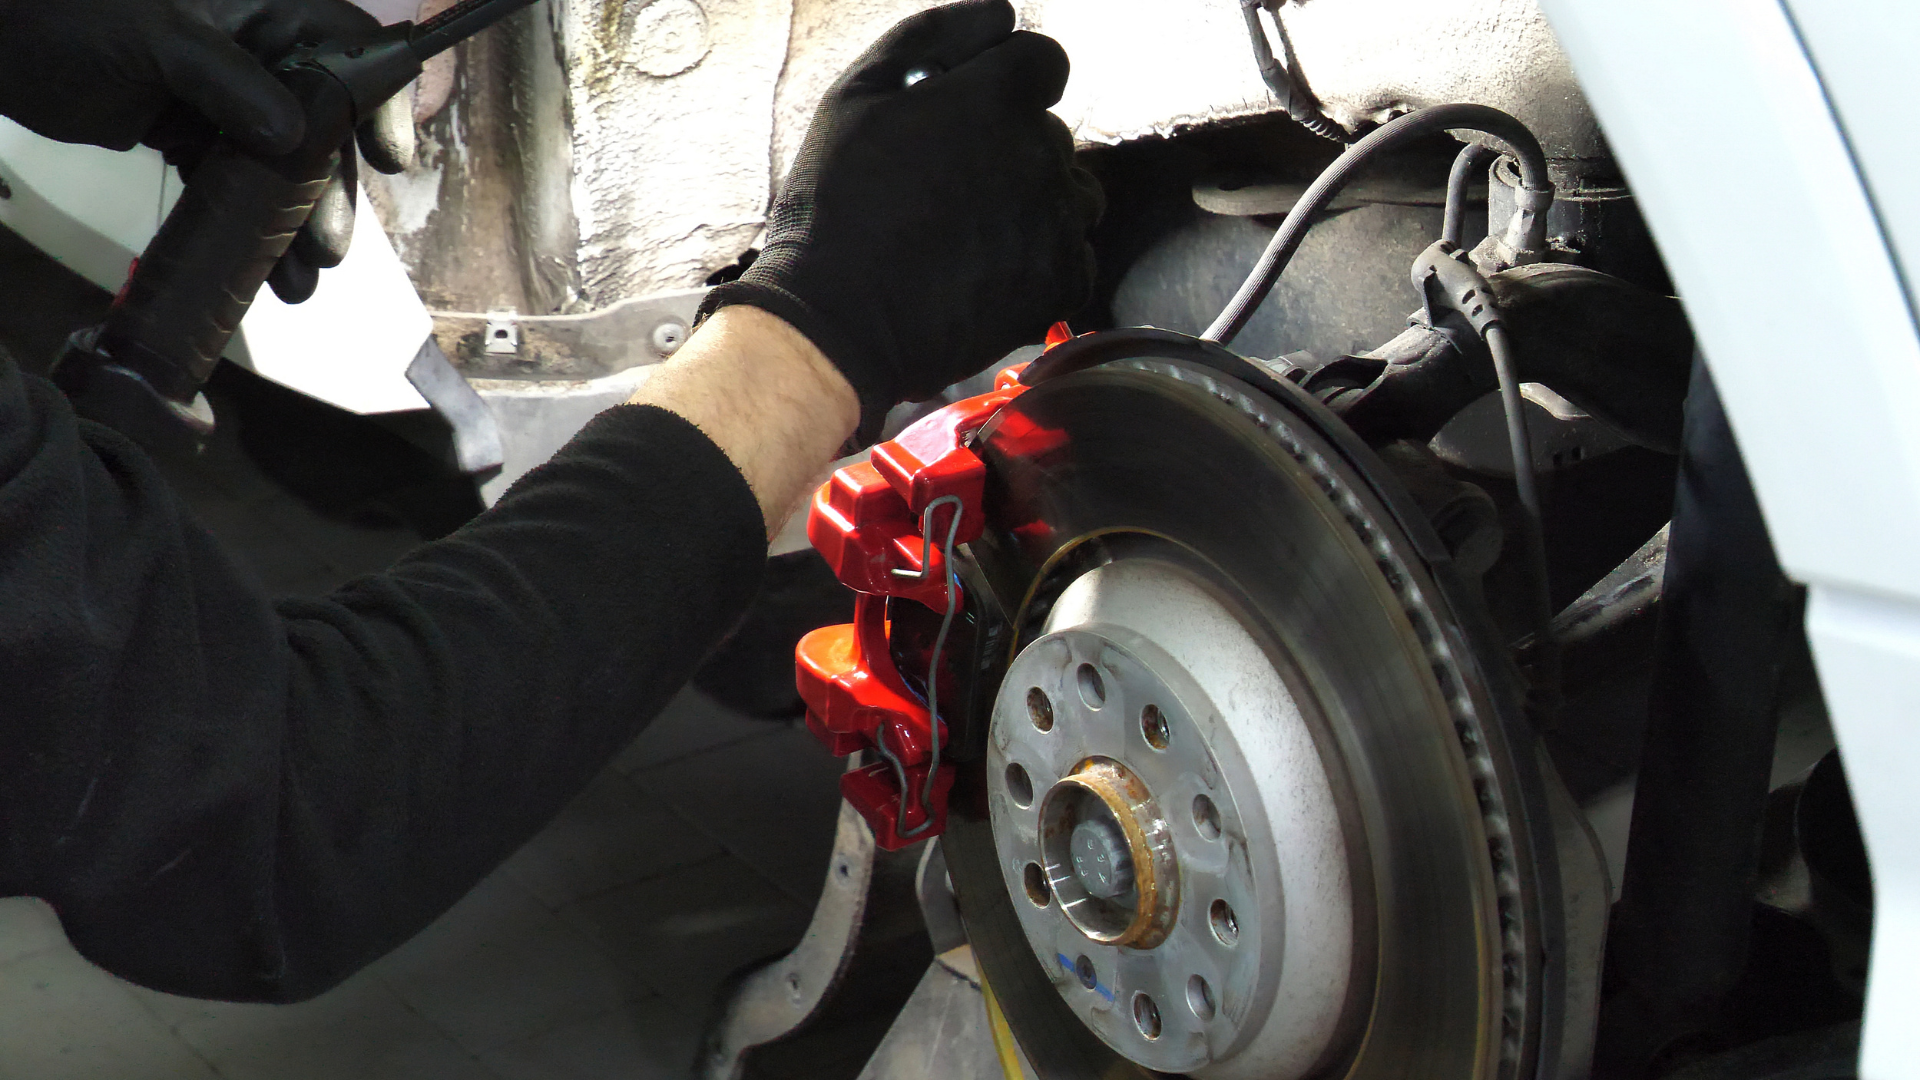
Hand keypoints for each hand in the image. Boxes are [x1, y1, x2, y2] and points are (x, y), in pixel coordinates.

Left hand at [0, 0, 414, 301]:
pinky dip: (250, 229)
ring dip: (295, 225)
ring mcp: (226, 98)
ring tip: (297, 283)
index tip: (387, 160)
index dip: (382, 101)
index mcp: (263, 12)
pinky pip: (237, 186)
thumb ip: (228, 82)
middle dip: (331, 191)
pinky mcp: (192, 134)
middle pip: (327, 125)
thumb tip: (293, 138)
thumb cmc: (72, 15)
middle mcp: (258, 54)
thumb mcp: (157, 38)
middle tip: (325, 249)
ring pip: (285, 165)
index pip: (351, 48)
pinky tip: (263, 272)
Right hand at [698, 0, 1103, 435]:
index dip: (1009, 84)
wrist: (838, 322)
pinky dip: (1043, 264)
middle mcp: (1040, 154)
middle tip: (950, 189)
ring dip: (1037, 204)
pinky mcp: (1060, 284)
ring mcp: (1056, 223)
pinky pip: (1075, 258)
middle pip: (1053, 135)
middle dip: (1013, 150)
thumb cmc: (836, 208)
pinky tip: (989, 273)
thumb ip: (936, 35)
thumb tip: (999, 14)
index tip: (978, 115)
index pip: (1045, 62)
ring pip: (1074, 195)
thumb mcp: (858, 93)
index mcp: (996, 98)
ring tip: (973, 234)